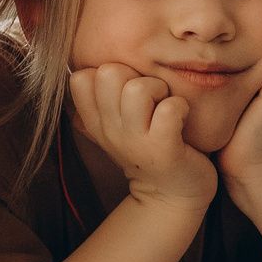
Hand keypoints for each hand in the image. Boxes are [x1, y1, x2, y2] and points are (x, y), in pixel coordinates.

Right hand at [69, 63, 217, 210]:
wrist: (172, 197)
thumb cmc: (149, 149)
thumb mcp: (117, 127)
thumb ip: (103, 100)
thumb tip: (86, 65)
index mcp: (96, 122)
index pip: (80, 78)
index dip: (105, 72)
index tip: (124, 90)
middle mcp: (110, 131)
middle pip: (108, 73)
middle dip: (134, 75)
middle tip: (151, 96)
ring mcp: (136, 142)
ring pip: (137, 88)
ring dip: (159, 89)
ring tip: (165, 105)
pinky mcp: (164, 150)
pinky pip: (169, 109)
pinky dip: (180, 106)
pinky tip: (182, 117)